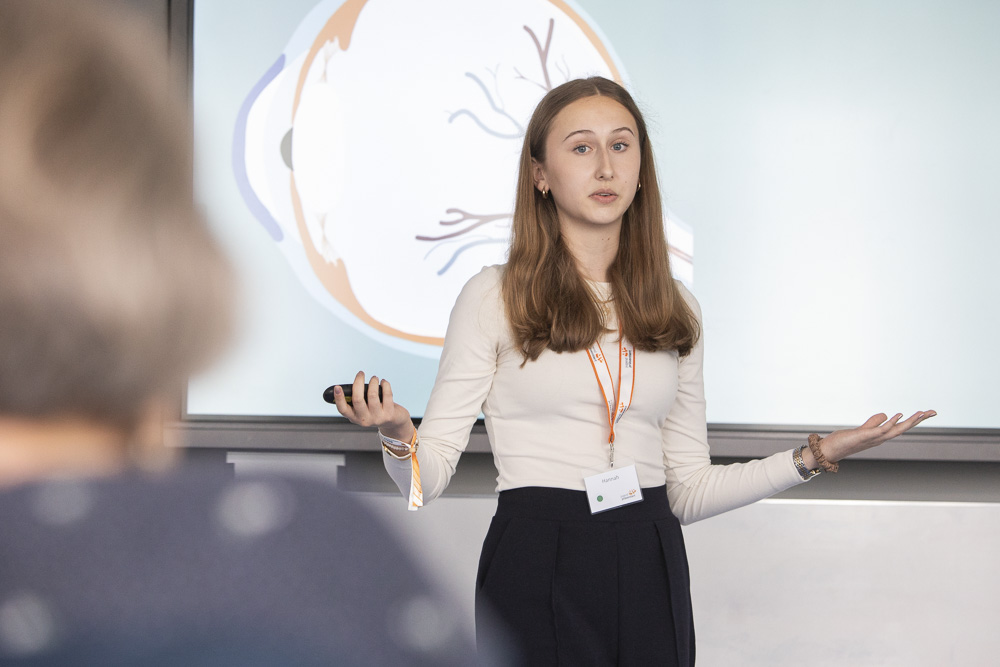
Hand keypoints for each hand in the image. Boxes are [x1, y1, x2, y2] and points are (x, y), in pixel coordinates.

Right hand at [331, 371, 413, 440]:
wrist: (394, 422)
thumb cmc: (376, 410)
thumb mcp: (363, 408)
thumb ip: (357, 399)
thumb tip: (356, 383)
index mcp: (354, 418)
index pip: (343, 409)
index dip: (339, 398)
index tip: (337, 387)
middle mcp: (364, 420)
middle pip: (357, 399)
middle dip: (358, 383)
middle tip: (361, 373)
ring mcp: (377, 418)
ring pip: (372, 395)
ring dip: (373, 382)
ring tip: (374, 378)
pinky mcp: (389, 414)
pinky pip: (387, 395)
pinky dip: (385, 385)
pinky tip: (384, 382)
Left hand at [806, 410, 936, 466]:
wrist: (830, 450)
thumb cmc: (846, 441)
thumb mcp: (863, 429)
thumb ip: (874, 422)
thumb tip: (887, 414)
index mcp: (881, 435)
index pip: (901, 427)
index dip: (914, 420)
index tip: (928, 412)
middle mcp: (880, 438)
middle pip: (903, 428)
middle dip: (918, 420)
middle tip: (933, 411)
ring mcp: (873, 438)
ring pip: (896, 430)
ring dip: (909, 421)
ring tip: (921, 413)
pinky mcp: (864, 436)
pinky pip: (880, 429)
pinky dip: (890, 422)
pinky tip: (898, 414)